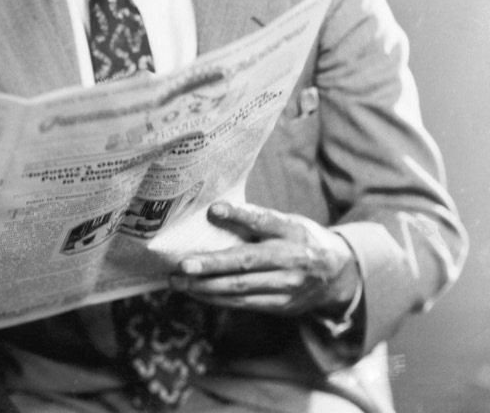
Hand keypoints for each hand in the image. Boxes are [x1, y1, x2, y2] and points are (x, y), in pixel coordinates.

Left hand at [168, 202, 360, 316]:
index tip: (213, 209)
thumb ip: (256, 218)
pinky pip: (244, 303)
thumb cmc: (300, 240)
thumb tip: (214, 210)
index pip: (264, 221)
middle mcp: (292, 261)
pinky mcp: (282, 306)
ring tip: (177, 282)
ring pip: (241, 288)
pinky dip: (218, 298)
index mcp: (293, 232)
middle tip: (182, 265)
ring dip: (205, 286)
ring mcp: (288, 287)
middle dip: (211, 265)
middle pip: (246, 262)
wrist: (338, 275)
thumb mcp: (286, 222)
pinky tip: (196, 293)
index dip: (239, 215)